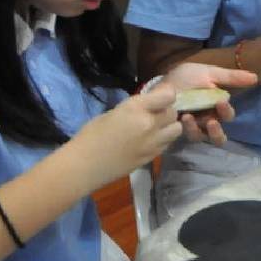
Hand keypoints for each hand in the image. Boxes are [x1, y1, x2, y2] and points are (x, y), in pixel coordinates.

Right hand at [64, 85, 182, 191]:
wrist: (84, 166)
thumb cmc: (90, 135)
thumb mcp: (113, 112)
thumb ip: (136, 108)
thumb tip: (150, 105)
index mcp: (136, 109)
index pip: (168, 95)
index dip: (166, 93)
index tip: (160, 94)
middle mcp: (150, 124)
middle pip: (173, 112)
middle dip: (166, 109)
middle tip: (155, 112)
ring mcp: (154, 142)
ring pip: (176, 128)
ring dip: (169, 125)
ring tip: (156, 127)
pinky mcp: (154, 156)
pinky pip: (168, 143)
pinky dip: (164, 139)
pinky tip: (151, 140)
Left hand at [162, 62, 257, 144]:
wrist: (161, 83)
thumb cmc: (186, 78)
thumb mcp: (209, 73)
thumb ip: (231, 77)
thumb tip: (255, 77)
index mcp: (216, 106)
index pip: (227, 115)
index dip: (227, 111)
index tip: (221, 102)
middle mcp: (207, 120)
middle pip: (220, 134)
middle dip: (216, 130)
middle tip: (212, 120)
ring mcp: (194, 128)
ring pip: (206, 138)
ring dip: (201, 131)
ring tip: (191, 119)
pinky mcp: (180, 132)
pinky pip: (190, 136)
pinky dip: (188, 128)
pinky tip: (183, 117)